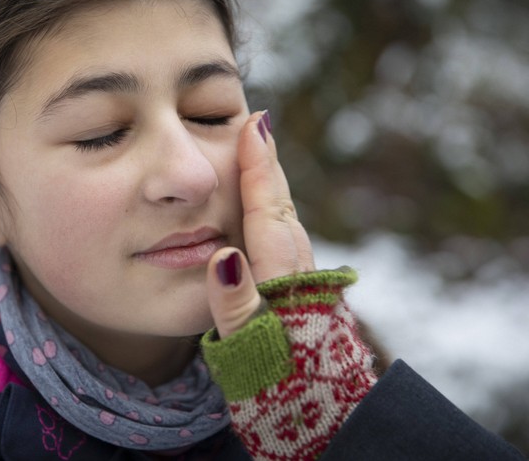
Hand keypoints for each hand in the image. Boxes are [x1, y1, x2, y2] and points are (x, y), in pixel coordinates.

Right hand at [201, 111, 376, 459]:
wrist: (333, 431)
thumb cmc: (286, 398)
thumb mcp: (251, 357)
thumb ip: (236, 308)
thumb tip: (222, 255)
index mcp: (282, 284)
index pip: (267, 213)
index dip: (259, 169)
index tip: (256, 125)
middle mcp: (299, 280)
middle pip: (283, 212)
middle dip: (269, 169)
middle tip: (257, 129)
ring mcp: (308, 292)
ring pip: (288, 228)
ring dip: (274, 193)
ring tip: (259, 166)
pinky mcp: (308, 306)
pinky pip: (288, 248)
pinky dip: (275, 222)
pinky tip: (268, 227)